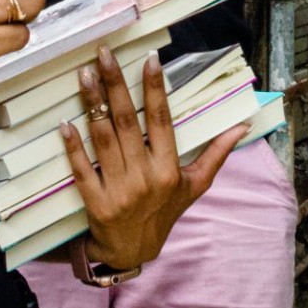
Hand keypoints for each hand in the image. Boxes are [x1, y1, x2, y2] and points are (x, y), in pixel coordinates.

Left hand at [62, 46, 243, 269]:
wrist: (132, 253)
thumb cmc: (164, 214)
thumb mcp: (195, 186)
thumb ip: (216, 154)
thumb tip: (242, 127)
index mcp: (169, 170)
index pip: (162, 121)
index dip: (156, 89)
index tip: (150, 58)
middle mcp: (145, 178)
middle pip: (128, 123)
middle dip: (115, 85)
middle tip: (104, 54)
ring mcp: (119, 191)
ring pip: (103, 140)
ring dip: (93, 105)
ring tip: (84, 75)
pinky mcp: (96, 204)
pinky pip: (81, 170)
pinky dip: (73, 146)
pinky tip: (65, 122)